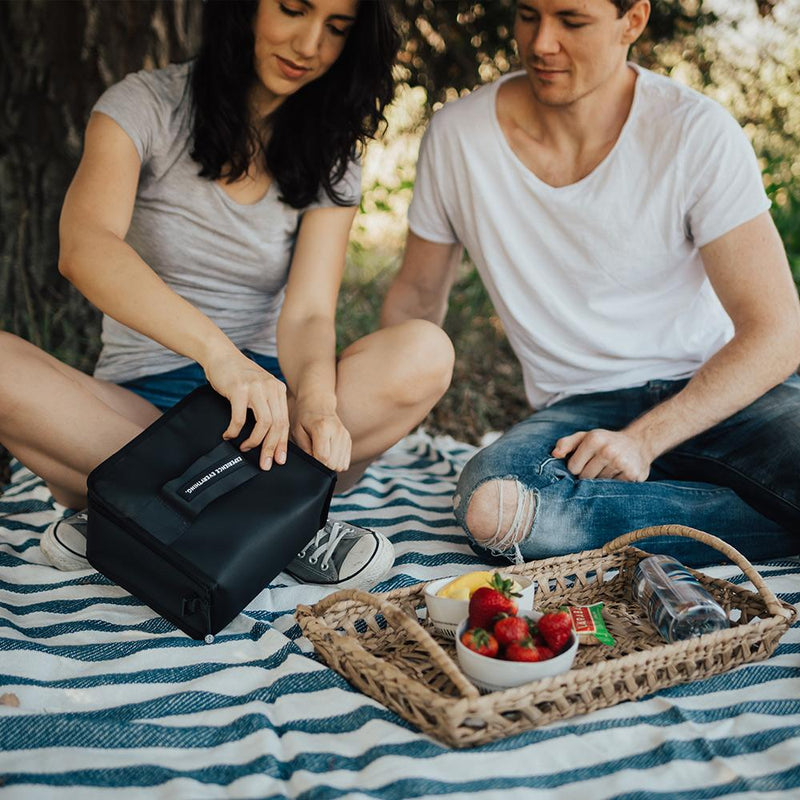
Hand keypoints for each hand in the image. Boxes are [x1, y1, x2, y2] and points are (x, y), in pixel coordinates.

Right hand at [203, 350, 288, 469]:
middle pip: (277, 425)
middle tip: (265, 463)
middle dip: (271, 448)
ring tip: (245, 447)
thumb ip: (267, 407)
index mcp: (278, 390)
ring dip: (254, 441)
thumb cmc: (238, 377)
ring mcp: (256, 388)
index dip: (282, 444)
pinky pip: (240, 418)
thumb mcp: (259, 389)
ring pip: (263, 423)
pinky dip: (235, 431)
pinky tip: (229, 435)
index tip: (279, 460)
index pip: (285, 422)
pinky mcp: (239, 389)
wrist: (220, 355)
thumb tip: (270, 437)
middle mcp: (271, 388)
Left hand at [291, 404, 351, 471]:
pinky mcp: (348, 440)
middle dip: (323, 465)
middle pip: (334, 463)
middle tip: (314, 455)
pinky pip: (345, 462)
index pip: (323, 458)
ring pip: (341, 465)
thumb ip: (304, 448)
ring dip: (330, 464)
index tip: (310, 457)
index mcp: (323, 429)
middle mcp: (337, 432)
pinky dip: (337, 462)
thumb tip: (312, 463)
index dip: (315, 463)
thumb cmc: (304, 417)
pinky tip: (329, 453)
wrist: (318, 403)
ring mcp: (345, 436)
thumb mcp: (297, 431)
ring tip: (322, 453)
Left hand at [551, 428, 651, 481]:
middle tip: (598, 467)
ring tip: (609, 470)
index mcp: (593, 439)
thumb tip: (554, 454)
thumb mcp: (585, 437)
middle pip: (585, 478)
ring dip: (601, 481)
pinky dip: (614, 485)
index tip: (585, 463)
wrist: (638, 443)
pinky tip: (619, 474)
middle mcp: (608, 450)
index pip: (573, 468)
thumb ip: (566, 443)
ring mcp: (621, 462)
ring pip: (599, 484)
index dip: (577, 468)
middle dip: (588, 476)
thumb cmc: (605, 442)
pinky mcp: (633, 474)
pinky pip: (614, 488)